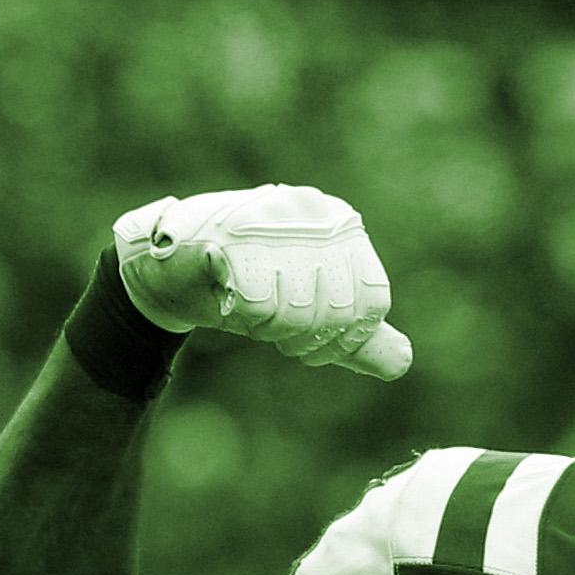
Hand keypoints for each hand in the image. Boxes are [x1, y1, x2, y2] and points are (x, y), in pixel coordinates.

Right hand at [112, 184, 413, 380]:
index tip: (315, 349)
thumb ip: (353, 335)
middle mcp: (314, 212)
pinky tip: (230, 299)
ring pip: (301, 309)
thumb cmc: (244, 282)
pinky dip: (245, 316)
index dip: (347, 339)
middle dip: (308, 339)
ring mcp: (273, 219)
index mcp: (341, 223)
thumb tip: (402, 362)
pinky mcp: (231, 235)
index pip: (374, 300)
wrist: (172, 265)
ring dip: (273, 328)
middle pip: (340, 309)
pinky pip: (259, 301)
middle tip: (276, 333)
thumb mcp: (308, 310)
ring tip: (251, 310)